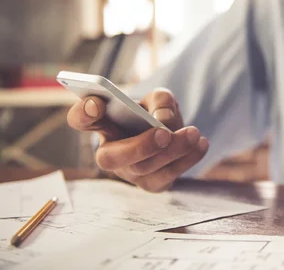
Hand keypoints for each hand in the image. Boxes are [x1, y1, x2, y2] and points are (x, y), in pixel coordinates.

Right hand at [67, 88, 208, 191]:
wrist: (171, 133)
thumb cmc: (156, 113)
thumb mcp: (159, 98)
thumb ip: (160, 100)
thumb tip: (163, 119)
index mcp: (104, 126)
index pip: (81, 120)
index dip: (83, 113)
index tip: (97, 103)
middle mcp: (111, 153)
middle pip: (111, 158)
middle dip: (139, 146)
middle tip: (163, 134)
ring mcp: (130, 172)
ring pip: (145, 169)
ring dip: (172, 151)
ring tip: (193, 133)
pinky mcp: (152, 184)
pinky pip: (167, 177)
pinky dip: (187, 160)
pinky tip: (201, 144)